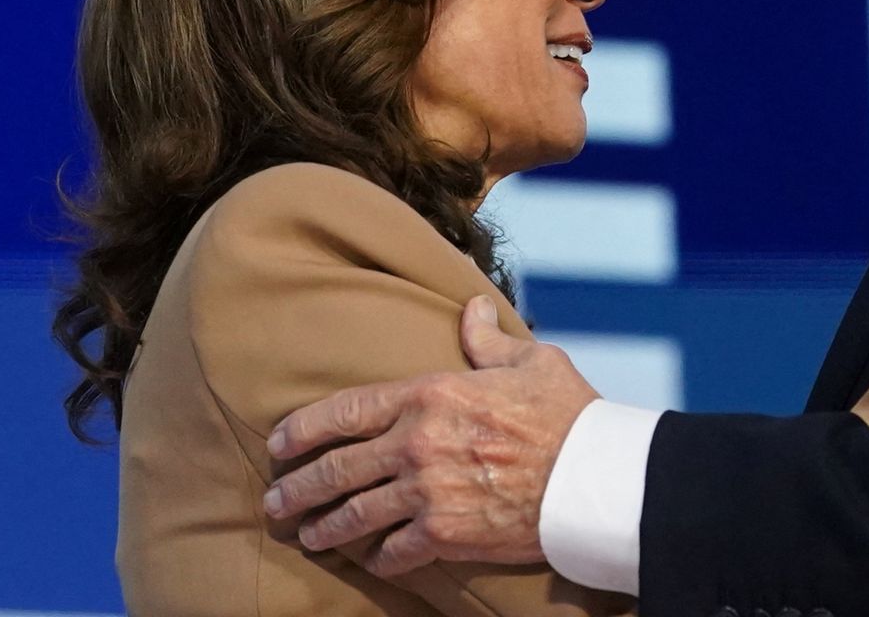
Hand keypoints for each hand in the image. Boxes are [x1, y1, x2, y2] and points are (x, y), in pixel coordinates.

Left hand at [260, 297, 598, 575]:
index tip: (278, 444)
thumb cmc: (567, 414)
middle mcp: (417, 444)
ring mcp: (427, 493)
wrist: (593, 476)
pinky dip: (380, 558)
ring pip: (356, 515)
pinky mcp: (446, 534)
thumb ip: (487, 339)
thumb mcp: (530, 360)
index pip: (346, 410)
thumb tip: (470, 307)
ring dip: (325, 528)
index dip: (303, 428)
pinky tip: (372, 561)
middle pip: (338, 469)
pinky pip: (397, 551)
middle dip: (298, 487)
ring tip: (307, 535)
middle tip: (275, 501)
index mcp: (430, 395)